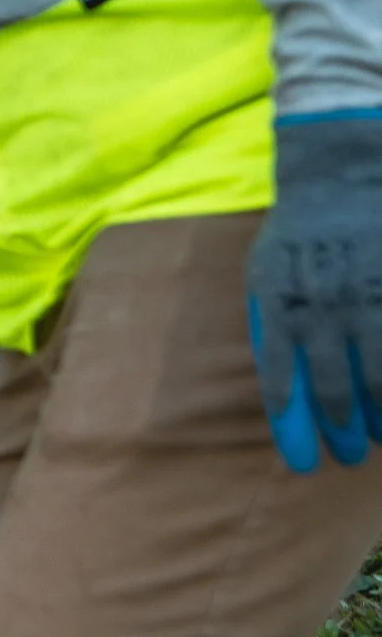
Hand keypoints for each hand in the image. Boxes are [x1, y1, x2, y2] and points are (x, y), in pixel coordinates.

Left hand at [247, 111, 381, 472]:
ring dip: (381, 418)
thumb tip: (283, 394)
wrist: (340, 172)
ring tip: (380, 436)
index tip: (302, 464)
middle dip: (342, 434)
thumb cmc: (299, 231)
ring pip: (380, 383)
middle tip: (348, 454)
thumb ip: (272, 331)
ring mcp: (367, 304)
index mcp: (280, 308)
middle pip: (334, 394)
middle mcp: (323, 312)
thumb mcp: (265, 275)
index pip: (283, 387)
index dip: (293, 432)